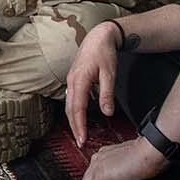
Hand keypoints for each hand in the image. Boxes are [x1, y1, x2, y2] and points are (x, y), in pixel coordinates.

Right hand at [66, 22, 123, 147]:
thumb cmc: (105, 53)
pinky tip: (80, 116)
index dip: (79, 125)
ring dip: (73, 120)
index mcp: (79, 81)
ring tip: (79, 133)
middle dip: (74, 127)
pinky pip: (71, 98)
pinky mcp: (73, 79)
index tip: (82, 139)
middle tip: (80, 142)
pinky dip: (74, 110)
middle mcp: (71, 82)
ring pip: (69, 104)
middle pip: (70, 109)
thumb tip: (106, 113)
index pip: (78, 109)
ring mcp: (71, 80)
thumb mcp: (110, 74)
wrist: (99, 36)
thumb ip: (107, 94)